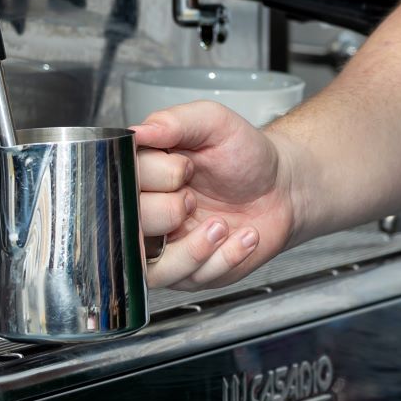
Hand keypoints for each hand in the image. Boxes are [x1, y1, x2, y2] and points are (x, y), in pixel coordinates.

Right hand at [134, 102, 303, 286]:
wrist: (282, 186)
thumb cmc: (244, 154)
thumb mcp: (214, 123)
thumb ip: (176, 121)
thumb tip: (138, 131)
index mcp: (143, 176)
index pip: (119, 184)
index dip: (152, 177)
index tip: (184, 165)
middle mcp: (148, 214)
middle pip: (129, 230)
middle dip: (168, 212)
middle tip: (194, 196)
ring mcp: (168, 248)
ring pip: (155, 270)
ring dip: (193, 249)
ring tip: (222, 226)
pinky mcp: (193, 272)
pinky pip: (194, 279)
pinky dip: (224, 258)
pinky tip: (245, 236)